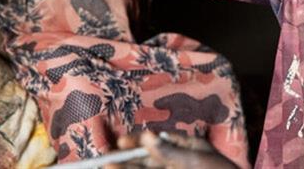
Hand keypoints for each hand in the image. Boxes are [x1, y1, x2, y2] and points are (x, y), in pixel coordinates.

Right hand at [104, 130, 235, 168]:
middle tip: (107, 161)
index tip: (121, 142)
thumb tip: (147, 137)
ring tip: (109, 167)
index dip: (138, 141)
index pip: (158, 141)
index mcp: (187, 147)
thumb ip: (170, 151)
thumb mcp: (196, 161)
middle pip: (148, 160)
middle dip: (128, 161)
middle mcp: (178, 161)